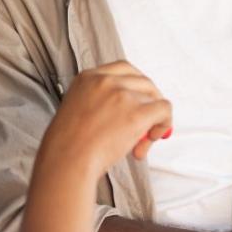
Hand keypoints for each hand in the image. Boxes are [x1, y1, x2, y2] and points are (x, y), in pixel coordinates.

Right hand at [40, 61, 172, 174]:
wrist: (66, 162)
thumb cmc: (69, 146)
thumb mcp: (78, 109)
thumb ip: (102, 102)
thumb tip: (134, 111)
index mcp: (88, 77)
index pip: (124, 69)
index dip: (135, 88)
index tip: (137, 103)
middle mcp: (106, 81)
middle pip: (144, 81)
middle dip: (149, 102)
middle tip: (146, 124)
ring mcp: (122, 95)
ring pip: (155, 98)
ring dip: (154, 120)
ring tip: (140, 143)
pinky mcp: (136, 112)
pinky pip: (164, 109)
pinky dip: (164, 124)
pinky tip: (151, 138)